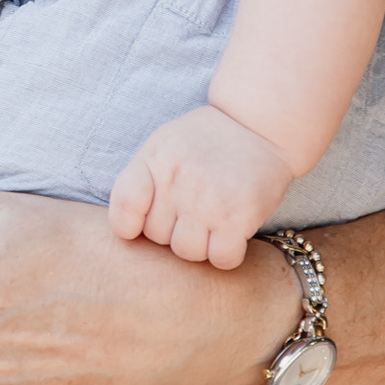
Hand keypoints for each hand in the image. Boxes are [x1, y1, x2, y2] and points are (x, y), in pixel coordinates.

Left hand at [108, 103, 289, 268]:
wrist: (260, 125)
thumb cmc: (206, 140)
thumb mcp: (164, 144)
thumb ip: (141, 179)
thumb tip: (128, 228)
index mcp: (155, 161)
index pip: (124, 210)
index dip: (131, 225)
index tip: (147, 219)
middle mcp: (178, 182)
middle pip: (156, 237)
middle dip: (172, 230)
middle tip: (194, 208)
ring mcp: (208, 201)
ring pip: (187, 252)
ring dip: (200, 244)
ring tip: (212, 219)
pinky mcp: (238, 217)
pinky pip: (221, 259)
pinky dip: (226, 253)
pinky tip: (231, 233)